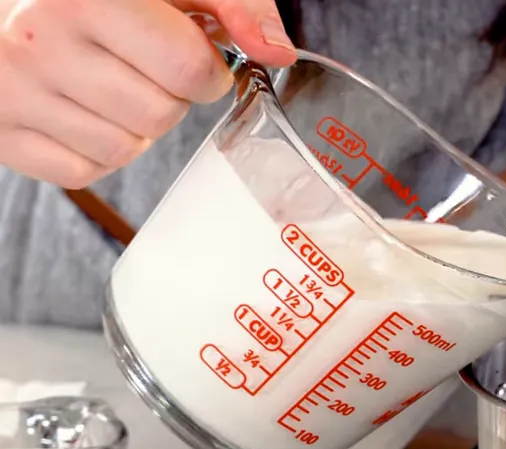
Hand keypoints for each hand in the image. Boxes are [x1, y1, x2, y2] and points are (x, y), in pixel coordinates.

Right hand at [0, 0, 296, 188]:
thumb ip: (232, 5)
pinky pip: (81, 172)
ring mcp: (12, 91)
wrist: (8, 2)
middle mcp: (37, 42)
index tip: (197, 59)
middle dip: (171, 97)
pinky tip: (82, 109)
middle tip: (145, 67)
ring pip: (123, 151)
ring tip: (111, 83)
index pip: (187, 68)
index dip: (208, 71)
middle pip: (160, 114)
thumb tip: (277, 53)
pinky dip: (95, 152)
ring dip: (136, 127)